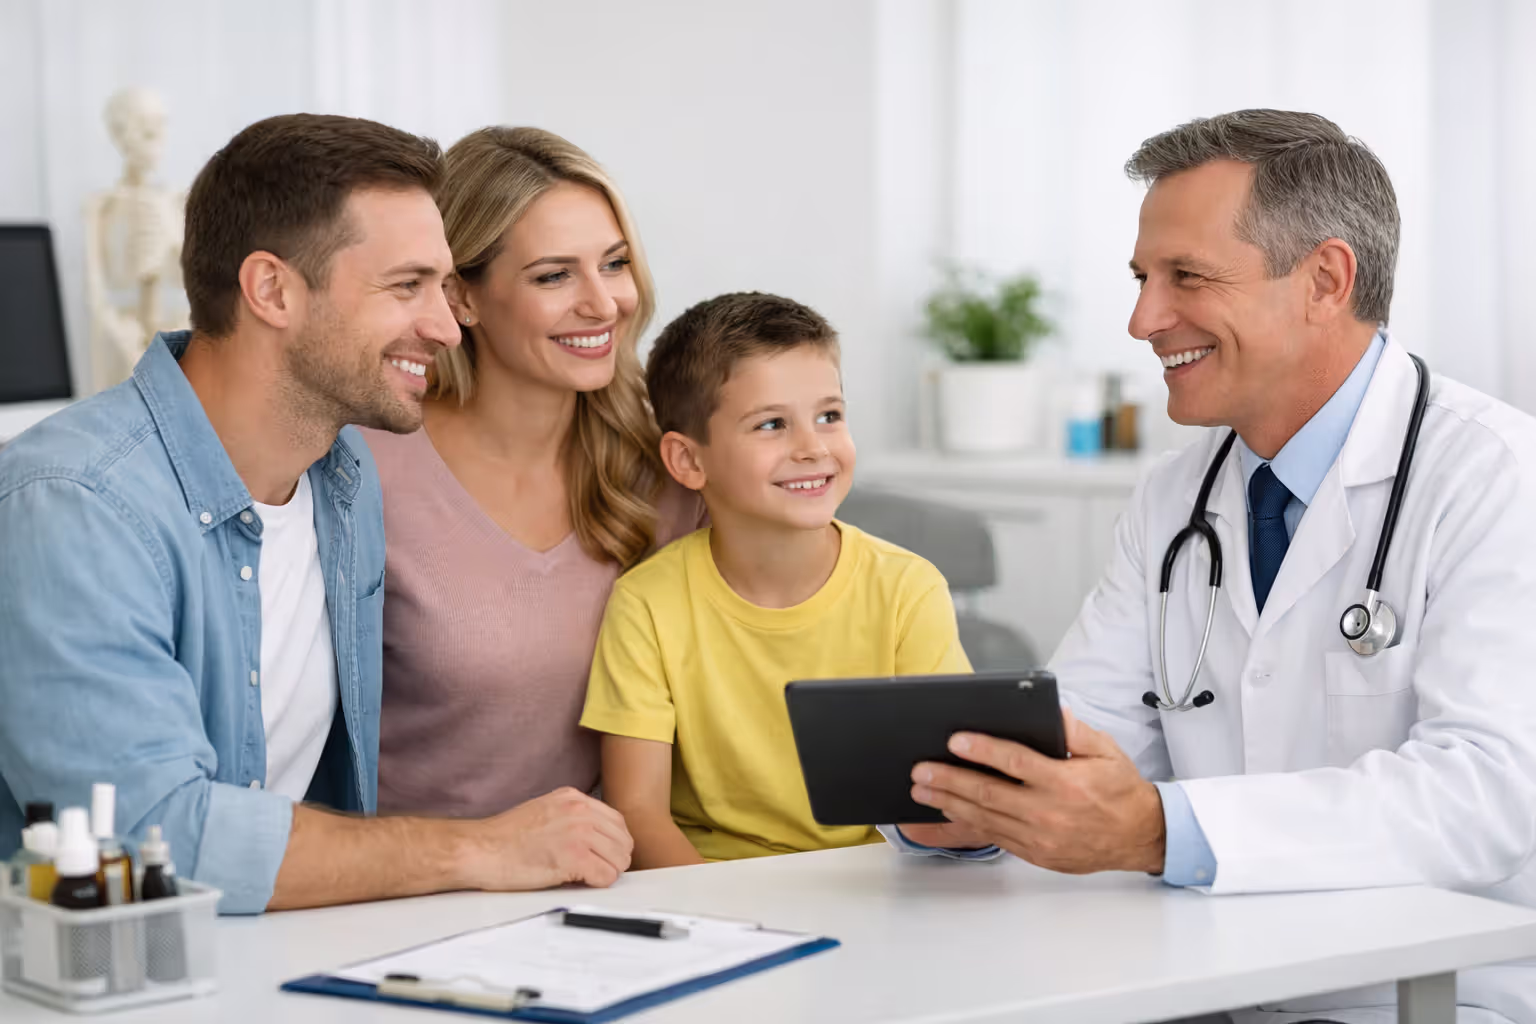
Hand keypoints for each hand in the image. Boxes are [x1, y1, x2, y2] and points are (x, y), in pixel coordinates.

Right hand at [463, 788, 633, 889]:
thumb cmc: (504, 838)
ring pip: (620, 859)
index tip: (602, 855)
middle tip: (594, 870)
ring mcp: (578, 832)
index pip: (616, 822)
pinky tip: (577, 881)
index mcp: (573, 797)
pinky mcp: (574, 856)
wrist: (480, 849)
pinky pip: (606, 876)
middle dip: (613, 859)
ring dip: (606, 872)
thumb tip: (597, 838)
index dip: (612, 844)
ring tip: (584, 876)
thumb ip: (572, 818)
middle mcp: (579, 810)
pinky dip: (597, 883)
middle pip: (623, 840)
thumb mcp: (544, 812)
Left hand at [910, 708, 1166, 873]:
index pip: (1015, 763)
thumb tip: (1052, 711)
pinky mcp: (1035, 854)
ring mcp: (1039, 838)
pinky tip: (946, 811)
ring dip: (948, 803)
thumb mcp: (1105, 750)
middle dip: (949, 780)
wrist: (1140, 836)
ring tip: (921, 790)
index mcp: (1065, 783)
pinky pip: (993, 837)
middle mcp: (1049, 812)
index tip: (955, 740)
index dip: (982, 750)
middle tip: (921, 770)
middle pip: (988, 794)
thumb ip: (1076, 731)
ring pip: (984, 818)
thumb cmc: (1120, 790)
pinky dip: (966, 824)